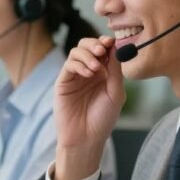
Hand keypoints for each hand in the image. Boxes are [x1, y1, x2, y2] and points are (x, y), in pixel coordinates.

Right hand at [54, 36, 124, 179]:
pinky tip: (88, 74)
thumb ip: (115, 70)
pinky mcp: (63, 82)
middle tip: (102, 50)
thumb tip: (115, 47)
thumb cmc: (103, 119)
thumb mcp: (115, 93)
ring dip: (87, 54)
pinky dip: (79, 64)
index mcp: (104, 73)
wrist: (86, 138)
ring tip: (96, 67)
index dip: (106, 43)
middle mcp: (88, 71)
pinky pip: (69, 65)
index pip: (103, 50)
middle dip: (95, 44)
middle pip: (87, 45)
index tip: (111, 42)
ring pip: (76, 52)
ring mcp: (75, 76)